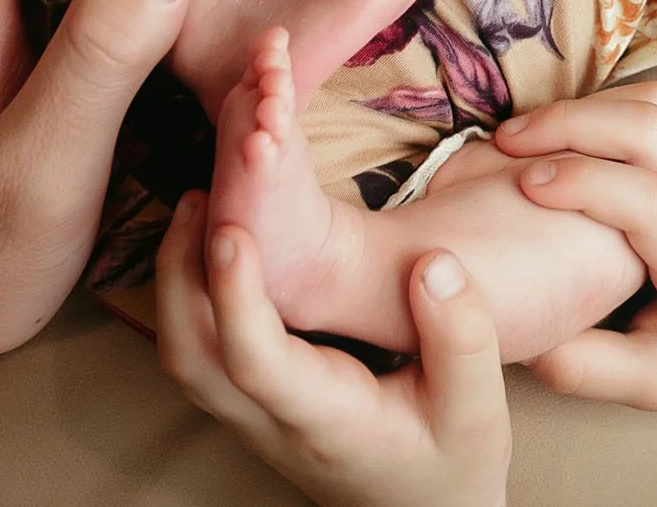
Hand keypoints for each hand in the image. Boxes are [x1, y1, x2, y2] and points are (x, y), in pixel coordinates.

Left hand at [158, 192, 510, 506]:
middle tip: (200, 194)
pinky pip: (200, 349)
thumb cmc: (452, 461)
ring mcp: (252, 418)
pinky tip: (214, 244)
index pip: (258, 363)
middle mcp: (273, 423)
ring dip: (177, 280)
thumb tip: (432, 263)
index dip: (235, 296)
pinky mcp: (250, 404)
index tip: (231, 229)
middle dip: (180, 274)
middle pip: (192, 357)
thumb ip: (464, 338)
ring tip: (200, 205)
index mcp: (327, 420)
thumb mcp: (479, 408)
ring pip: (185, 355)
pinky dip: (191, 293)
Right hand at [492, 82, 656, 414]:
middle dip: (569, 123)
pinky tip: (569, 132)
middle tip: (506, 142)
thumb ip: (590, 369)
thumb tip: (521, 341)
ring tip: (529, 132)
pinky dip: (608, 107)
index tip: (524, 185)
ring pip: (656, 103)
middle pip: (649, 127)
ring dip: (587, 106)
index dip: (583, 182)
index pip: (648, 198)